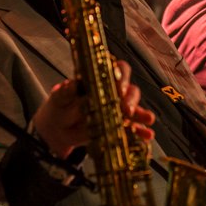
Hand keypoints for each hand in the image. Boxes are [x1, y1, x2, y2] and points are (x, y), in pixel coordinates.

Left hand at [32, 60, 155, 156]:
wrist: (58, 130)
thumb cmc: (60, 107)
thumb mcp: (59, 99)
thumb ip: (65, 92)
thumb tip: (71, 85)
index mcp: (100, 79)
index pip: (117, 70)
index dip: (121, 77)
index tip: (119, 88)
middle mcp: (113, 92)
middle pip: (129, 90)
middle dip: (131, 99)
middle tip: (127, 109)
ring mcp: (117, 110)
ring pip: (134, 108)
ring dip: (142, 113)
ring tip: (148, 119)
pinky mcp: (118, 126)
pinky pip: (132, 128)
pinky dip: (140, 131)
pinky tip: (147, 135)